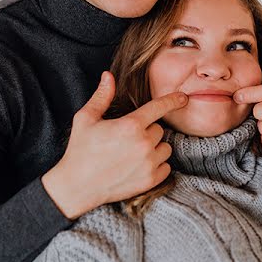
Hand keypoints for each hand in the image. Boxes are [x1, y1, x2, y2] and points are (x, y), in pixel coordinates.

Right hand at [42, 72, 187, 218]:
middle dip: (147, 131)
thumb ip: (102, 96)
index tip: (183, 98)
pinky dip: (157, 165)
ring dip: (155, 148)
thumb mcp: (86, 118)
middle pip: (159, 129)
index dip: (173, 100)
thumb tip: (108, 75)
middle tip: (127, 139)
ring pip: (165, 148)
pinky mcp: (150, 180)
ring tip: (134, 152)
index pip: (159, 107)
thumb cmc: (80, 150)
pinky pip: (166, 167)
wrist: (77, 186)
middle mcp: (143, 144)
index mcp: (130, 125)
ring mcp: (148, 163)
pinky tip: (140, 165)